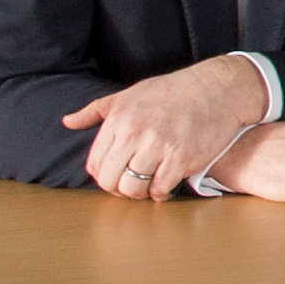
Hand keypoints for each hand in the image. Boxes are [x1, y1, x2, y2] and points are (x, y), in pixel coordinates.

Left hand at [60, 56, 268, 200]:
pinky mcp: (181, 160)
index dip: (103, 175)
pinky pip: (159, 190)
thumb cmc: (173, 91)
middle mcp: (134, 133)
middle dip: (117, 188)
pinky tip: (164, 185)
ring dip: (138, 193)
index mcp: (119, 119)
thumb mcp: (130, 94)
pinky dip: (159, 193)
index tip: (116, 174)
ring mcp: (158, 148)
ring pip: (132, 189)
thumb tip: (67, 122)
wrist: (217, 89)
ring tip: (146, 186)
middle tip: (130, 185)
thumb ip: (96, 110)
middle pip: (110, 180)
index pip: (95, 163)